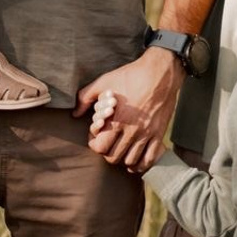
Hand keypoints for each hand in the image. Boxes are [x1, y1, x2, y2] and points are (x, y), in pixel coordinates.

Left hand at [74, 47, 182, 172]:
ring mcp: (147, 134)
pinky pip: (150, 159)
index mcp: (117, 120)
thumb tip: (75, 112)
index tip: (97, 138)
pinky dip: (141, 164)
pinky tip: (136, 159)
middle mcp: (131, 131)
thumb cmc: (131, 75)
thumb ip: (85, 97)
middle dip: (107, 153)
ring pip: (131, 161)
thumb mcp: (104, 81)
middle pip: (114, 157)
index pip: (100, 148)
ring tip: (121, 150)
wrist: (160, 72)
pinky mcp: (159, 134)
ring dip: (123, 159)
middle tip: (108, 144)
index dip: (95, 145)